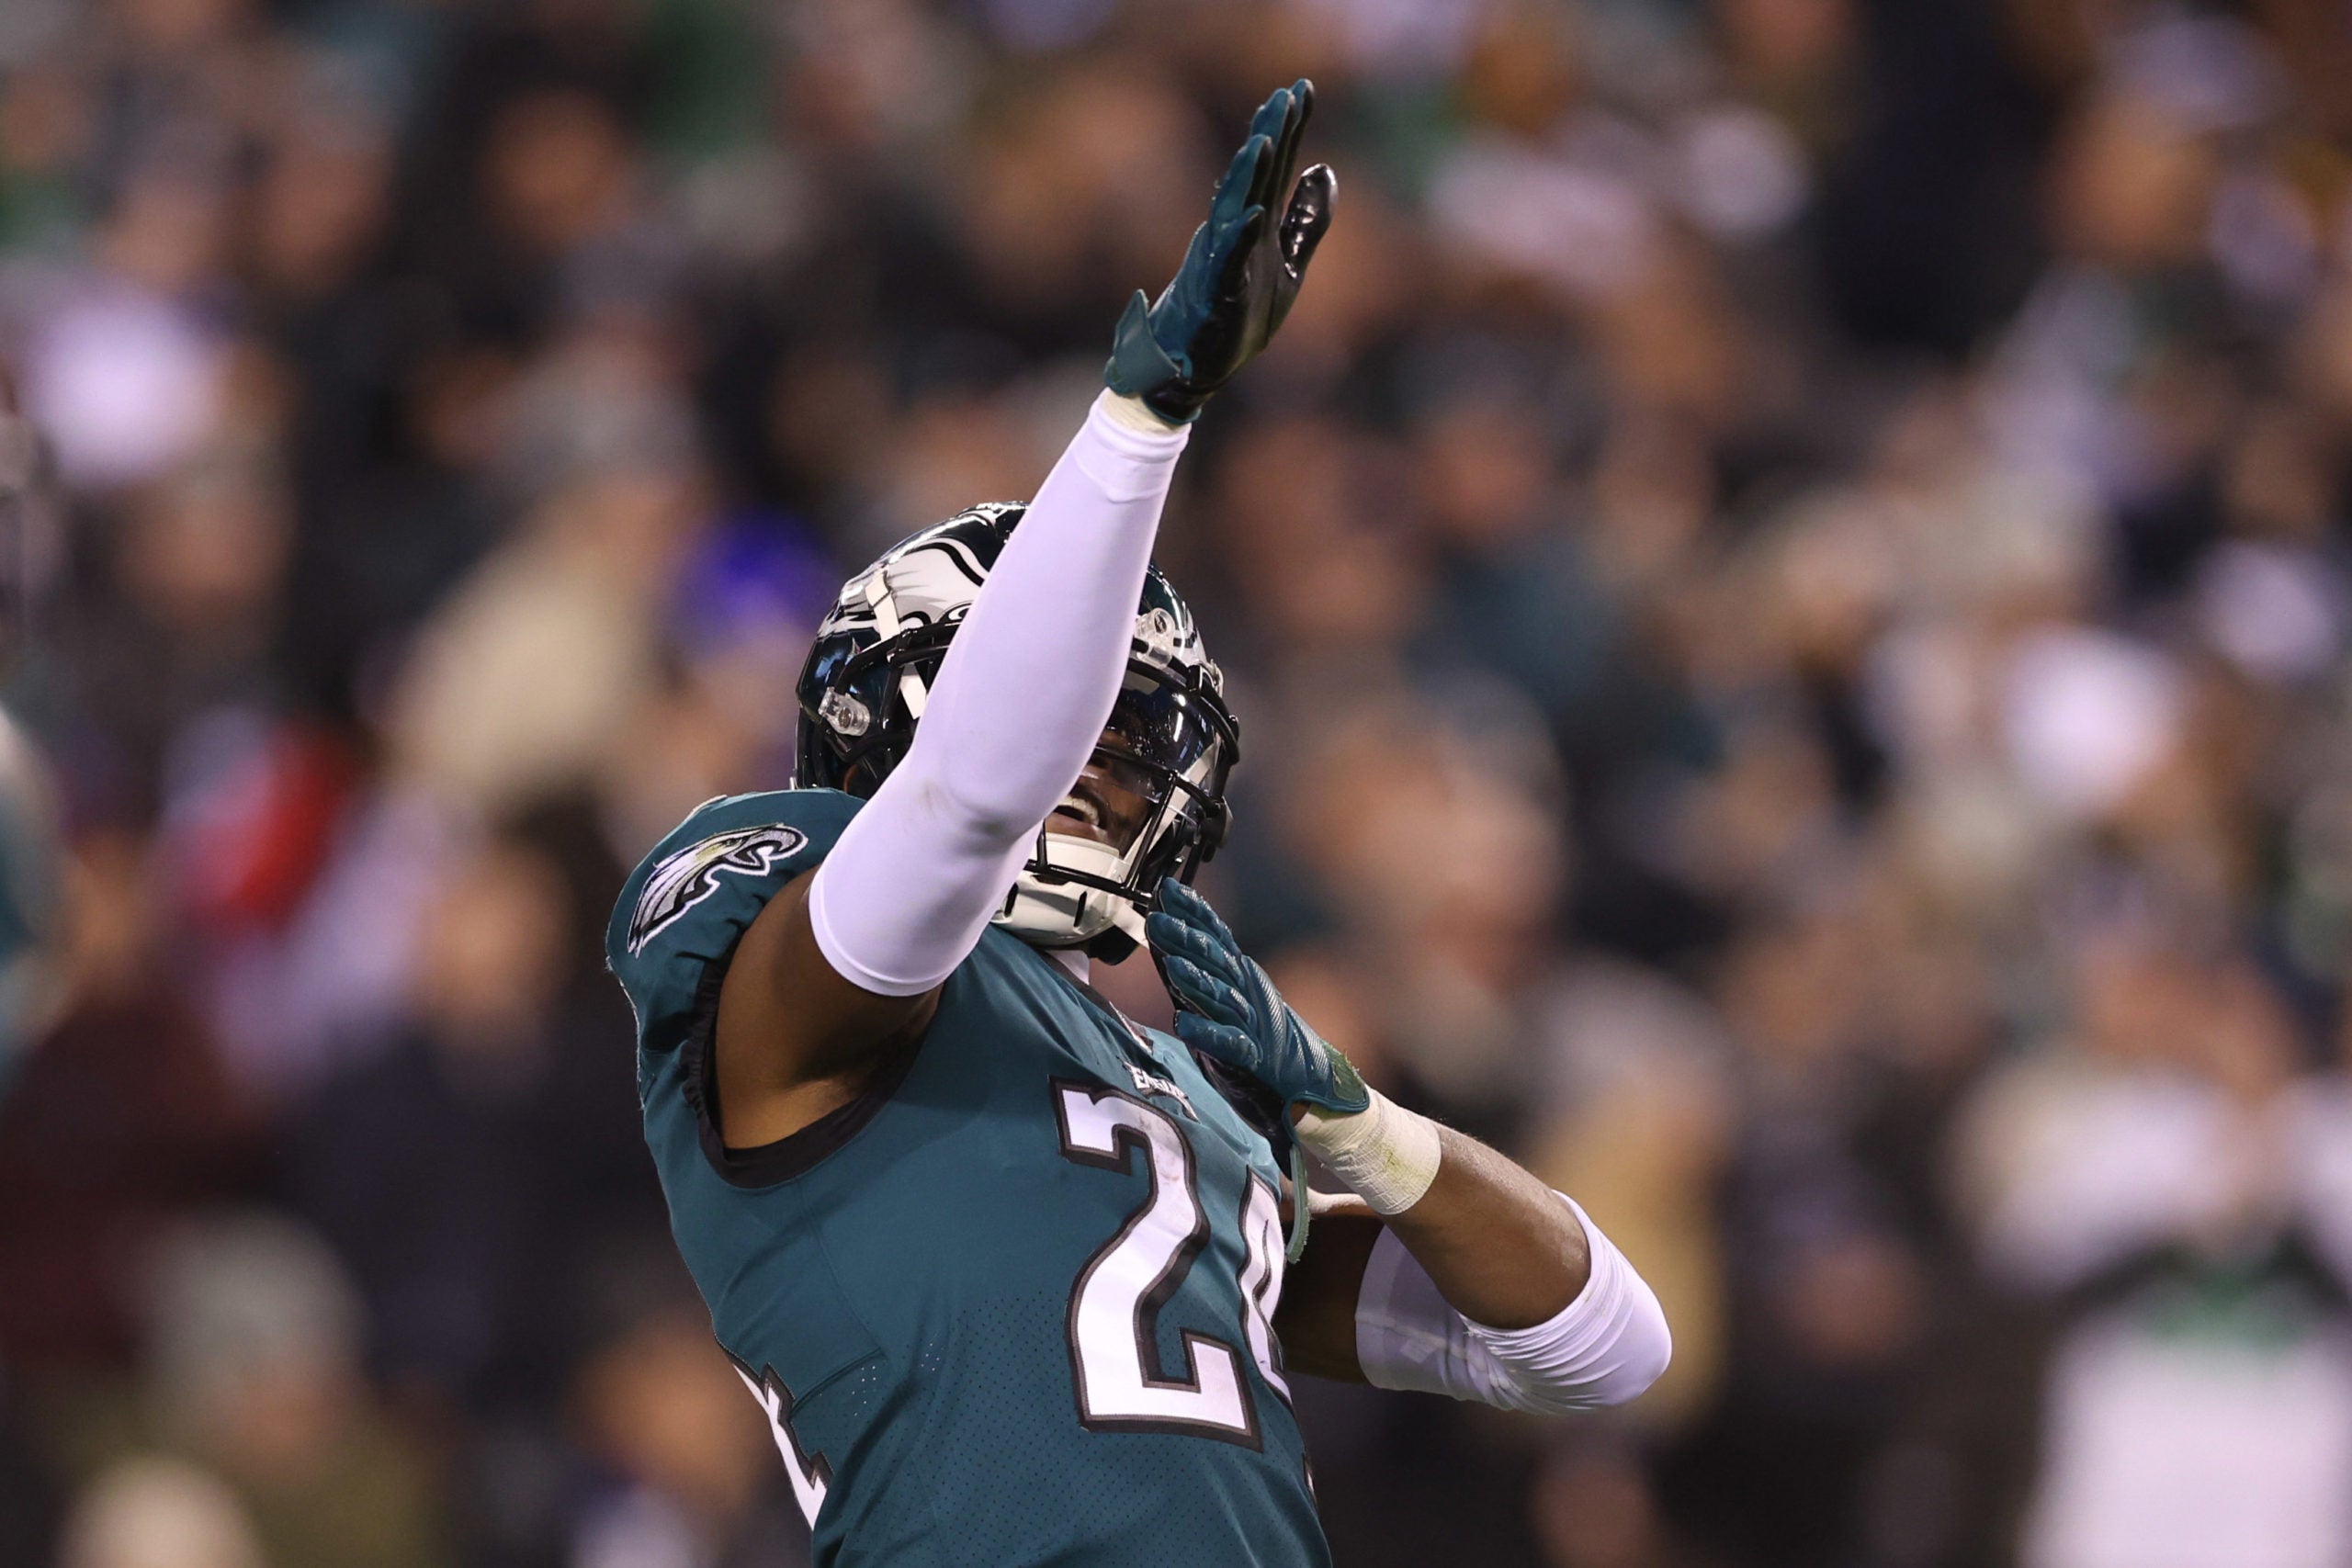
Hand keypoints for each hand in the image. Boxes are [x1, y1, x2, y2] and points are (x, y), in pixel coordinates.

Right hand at [1105, 79, 1335, 423]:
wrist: (1199, 370)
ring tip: (1264, 139)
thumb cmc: (1240, 318)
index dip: (1288, 131)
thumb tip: (1323, 168)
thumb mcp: (1288, 266)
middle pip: (1255, 178)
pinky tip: (1255, 213)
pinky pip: (1227, 263)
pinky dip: (1240, 238)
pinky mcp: (1215, 296)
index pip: (1274, 169)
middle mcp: (1234, 235)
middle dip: (1270, 137)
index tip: (1301, 89)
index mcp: (1255, 226)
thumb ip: (1306, 221)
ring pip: (1235, 209)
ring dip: (1249, 175)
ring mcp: (1221, 263)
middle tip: (1286, 95)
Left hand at [1147, 877, 1369, 1116]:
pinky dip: (1207, 1032)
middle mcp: (1247, 992)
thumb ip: (1193, 971)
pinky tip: (1183, 1023)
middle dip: (1187, 938)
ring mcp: (1251, 1023)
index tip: (1169, 890)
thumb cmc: (1256, 1038)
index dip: (1194, 912)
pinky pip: (1228, 1043)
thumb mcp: (1221, 998)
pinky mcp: (1253, 1057)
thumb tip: (1160, 937)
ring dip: (1195, 980)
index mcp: (1240, 975)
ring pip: (1222, 997)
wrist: (1307, 1082)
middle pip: (1215, 961)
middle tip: (1159, 918)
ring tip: (1170, 965)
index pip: (1216, 937)